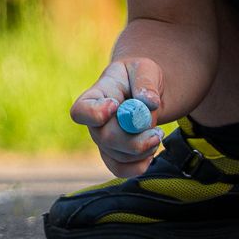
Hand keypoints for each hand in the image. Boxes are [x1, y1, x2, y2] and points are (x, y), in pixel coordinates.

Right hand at [71, 56, 165, 176]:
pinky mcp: (114, 156)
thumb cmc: (140, 76)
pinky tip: (152, 149)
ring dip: (144, 149)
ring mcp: (103, 141)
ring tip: (157, 132)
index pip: (81, 111)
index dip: (94, 113)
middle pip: (104, 138)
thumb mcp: (145, 69)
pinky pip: (121, 170)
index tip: (115, 106)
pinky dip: (140, 164)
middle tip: (157, 132)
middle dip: (133, 139)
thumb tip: (149, 103)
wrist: (145, 92)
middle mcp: (94, 122)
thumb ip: (145, 83)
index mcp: (96, 96)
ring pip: (117, 156)